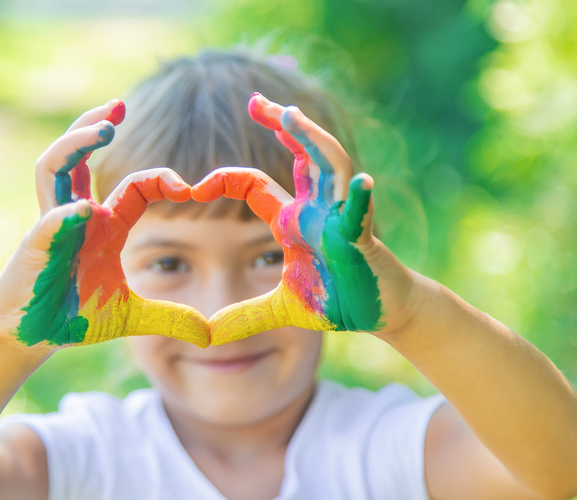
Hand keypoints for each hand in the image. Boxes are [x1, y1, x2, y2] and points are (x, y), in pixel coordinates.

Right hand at [0, 99, 209, 350]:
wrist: (32, 337)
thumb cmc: (75, 318)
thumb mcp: (133, 317)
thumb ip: (170, 318)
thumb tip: (209, 335)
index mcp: (104, 226)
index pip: (133, 187)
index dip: (159, 179)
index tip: (189, 186)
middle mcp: (77, 216)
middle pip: (80, 158)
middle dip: (94, 129)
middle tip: (120, 106)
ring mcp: (52, 226)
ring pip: (54, 169)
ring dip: (75, 146)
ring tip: (102, 128)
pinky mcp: (35, 248)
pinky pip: (48, 222)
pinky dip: (64, 215)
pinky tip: (83, 211)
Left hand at [192, 93, 421, 344]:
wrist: (380, 311)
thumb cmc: (336, 299)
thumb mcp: (280, 309)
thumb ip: (245, 316)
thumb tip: (207, 333)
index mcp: (294, 221)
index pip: (256, 185)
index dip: (227, 179)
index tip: (197, 184)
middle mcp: (317, 210)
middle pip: (300, 155)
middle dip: (282, 126)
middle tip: (255, 100)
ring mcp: (342, 219)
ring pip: (330, 168)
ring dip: (313, 141)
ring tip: (291, 115)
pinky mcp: (362, 239)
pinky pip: (360, 215)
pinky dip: (360, 199)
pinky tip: (360, 183)